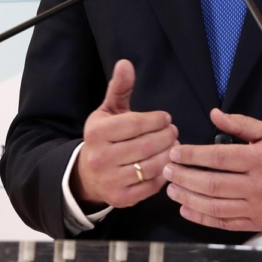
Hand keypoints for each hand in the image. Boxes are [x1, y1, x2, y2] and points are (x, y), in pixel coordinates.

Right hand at [72, 60, 178, 210]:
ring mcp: (111, 180)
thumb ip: (119, 88)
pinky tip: (167, 164)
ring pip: (152, 166)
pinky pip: (151, 186)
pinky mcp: (122, 198)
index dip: (156, 120)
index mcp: (97, 133)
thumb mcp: (108, 111)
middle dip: (167, 137)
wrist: (87, 175)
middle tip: (174, 132)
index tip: (166, 118)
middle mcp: (101, 158)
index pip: (135, 124)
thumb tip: (126, 63)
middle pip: (147, 145)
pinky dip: (164, 174)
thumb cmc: (103, 138)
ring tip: (173, 146)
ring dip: (169, 155)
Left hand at [163, 108, 261, 230]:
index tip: (176, 153)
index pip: (218, 158)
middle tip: (166, 170)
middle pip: (211, 183)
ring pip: (214, 205)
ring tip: (171, 189)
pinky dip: (202, 218)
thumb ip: (241, 124)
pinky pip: (223, 223)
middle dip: (184, 177)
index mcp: (258, 159)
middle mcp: (255, 185)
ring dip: (188, 198)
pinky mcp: (255, 223)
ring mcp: (255, 207)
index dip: (193, 156)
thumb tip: (215, 114)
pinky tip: (187, 210)